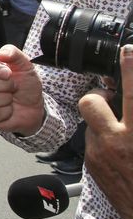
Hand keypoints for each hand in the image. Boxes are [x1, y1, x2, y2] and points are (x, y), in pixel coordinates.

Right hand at [0, 45, 44, 133]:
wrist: (32, 108)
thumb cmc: (25, 86)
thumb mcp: (26, 67)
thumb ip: (14, 54)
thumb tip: (1, 53)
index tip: (8, 73)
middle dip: (5, 86)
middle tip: (13, 88)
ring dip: (6, 100)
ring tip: (10, 99)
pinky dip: (5, 113)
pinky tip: (6, 109)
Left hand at [78, 45, 132, 218]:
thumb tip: (132, 98)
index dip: (130, 69)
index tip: (128, 53)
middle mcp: (117, 142)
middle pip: (91, 102)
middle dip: (99, 94)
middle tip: (112, 96)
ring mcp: (100, 155)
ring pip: (90, 122)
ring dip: (103, 120)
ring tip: (120, 127)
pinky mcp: (92, 166)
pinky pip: (92, 141)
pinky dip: (103, 138)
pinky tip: (119, 148)